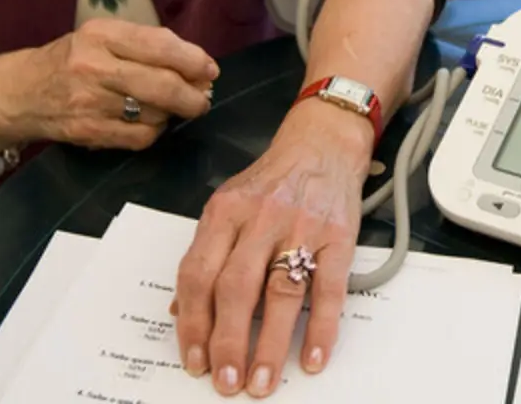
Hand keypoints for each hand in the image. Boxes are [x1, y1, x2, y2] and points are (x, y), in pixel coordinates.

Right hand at [0, 19, 216, 149]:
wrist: (17, 93)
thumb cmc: (70, 60)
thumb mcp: (102, 38)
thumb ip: (147, 46)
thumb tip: (200, 67)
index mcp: (101, 35)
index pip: (160, 45)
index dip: (193, 60)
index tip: (210, 70)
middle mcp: (93, 66)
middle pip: (162, 84)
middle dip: (193, 95)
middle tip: (203, 98)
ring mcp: (89, 102)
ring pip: (155, 113)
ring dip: (173, 113)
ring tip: (172, 108)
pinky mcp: (88, 132)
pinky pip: (140, 137)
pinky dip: (154, 131)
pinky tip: (150, 122)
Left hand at [172, 98, 372, 397]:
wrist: (324, 141)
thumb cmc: (274, 178)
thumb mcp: (229, 203)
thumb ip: (207, 252)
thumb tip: (182, 308)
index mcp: (225, 211)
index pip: (198, 273)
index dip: (193, 322)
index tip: (194, 360)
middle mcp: (260, 218)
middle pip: (235, 288)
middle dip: (227, 342)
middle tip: (226, 383)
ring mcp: (302, 227)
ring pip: (281, 293)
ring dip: (270, 344)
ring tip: (263, 381)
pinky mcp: (339, 236)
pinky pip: (329, 289)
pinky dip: (321, 328)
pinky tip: (313, 358)